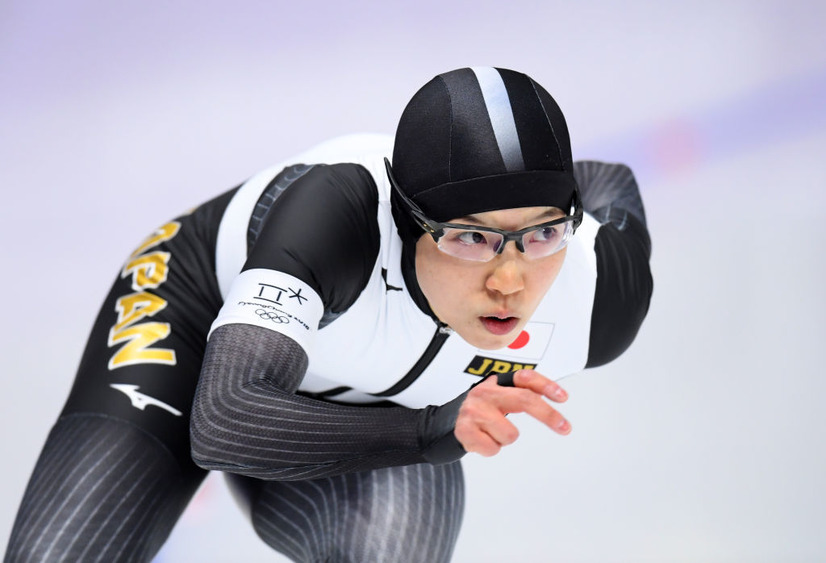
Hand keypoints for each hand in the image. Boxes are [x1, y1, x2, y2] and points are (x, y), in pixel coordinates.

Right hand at [454, 369, 569, 456]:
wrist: (446, 424)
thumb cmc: (480, 412)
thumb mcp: (499, 398)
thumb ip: (521, 395)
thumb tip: (556, 398)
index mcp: (496, 383)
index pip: (524, 378)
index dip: (545, 385)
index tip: (563, 397)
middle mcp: (485, 393)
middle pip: (524, 399)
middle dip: (548, 414)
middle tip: (564, 427)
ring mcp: (474, 410)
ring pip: (510, 434)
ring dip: (504, 439)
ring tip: (492, 433)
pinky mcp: (465, 429)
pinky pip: (493, 448)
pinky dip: (491, 449)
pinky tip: (481, 440)